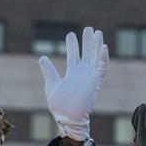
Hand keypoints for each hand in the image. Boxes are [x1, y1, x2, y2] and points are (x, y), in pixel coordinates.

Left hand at [38, 27, 108, 141]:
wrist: (67, 117)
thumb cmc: (59, 105)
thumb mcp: (51, 84)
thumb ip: (49, 70)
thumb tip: (42, 57)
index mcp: (72, 74)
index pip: (74, 56)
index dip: (73, 45)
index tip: (71, 34)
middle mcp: (82, 74)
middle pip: (87, 53)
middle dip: (87, 41)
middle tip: (88, 28)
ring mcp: (90, 76)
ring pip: (96, 57)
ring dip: (96, 45)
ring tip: (96, 31)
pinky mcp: (96, 81)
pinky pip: (102, 67)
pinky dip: (103, 57)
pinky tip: (102, 46)